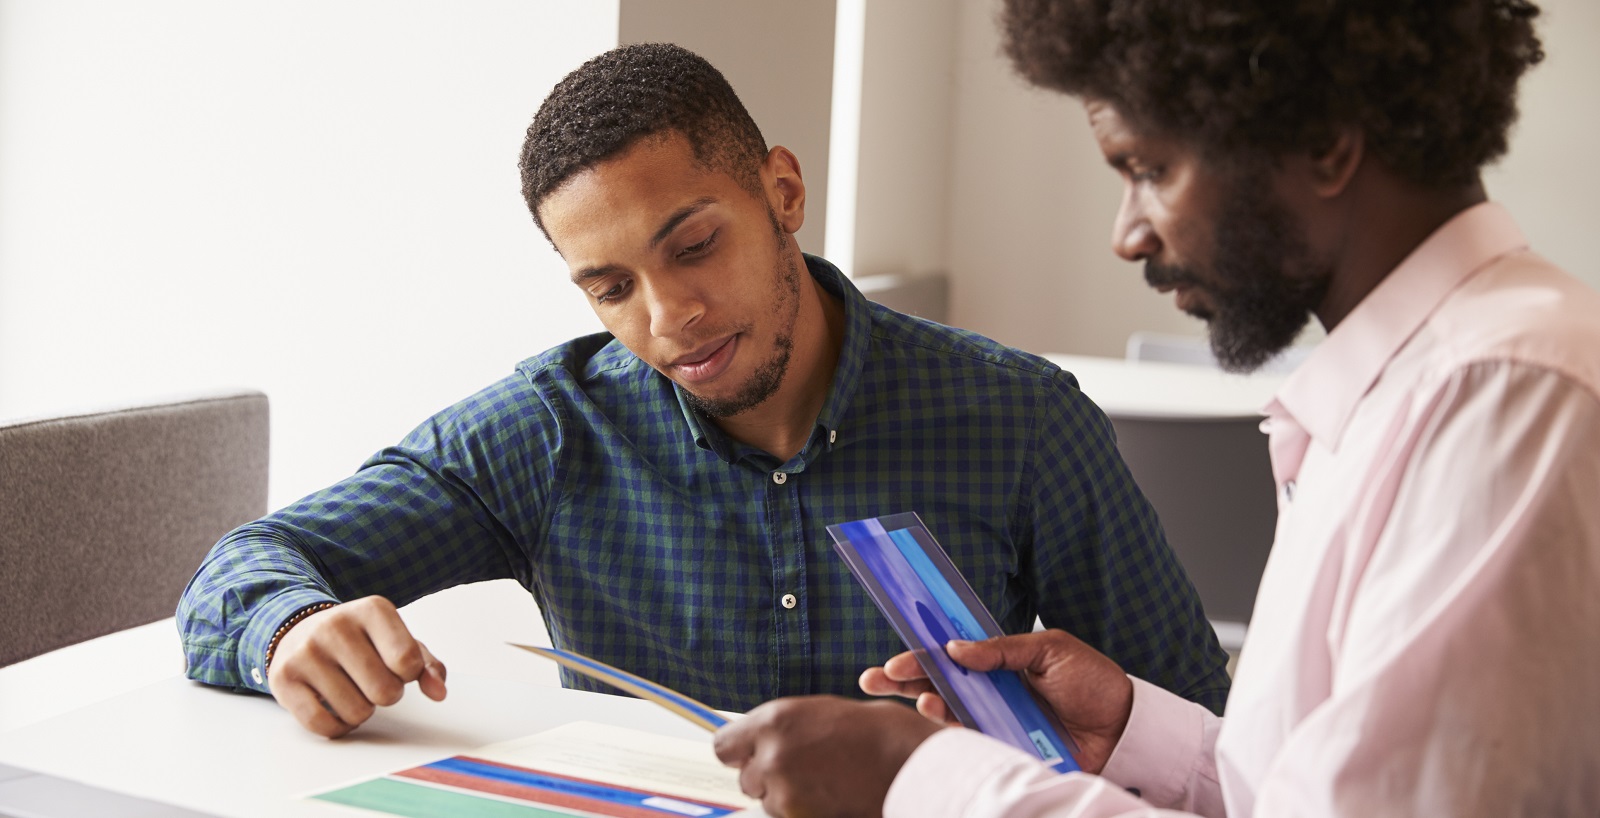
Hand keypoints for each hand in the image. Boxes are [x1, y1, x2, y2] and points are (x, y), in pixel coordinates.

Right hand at [266, 595, 446, 737]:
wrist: (298, 631)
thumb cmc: (359, 641)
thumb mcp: (396, 641)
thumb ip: (426, 665)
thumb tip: (439, 692)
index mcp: (372, 609)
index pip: (407, 661)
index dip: (408, 675)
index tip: (397, 666)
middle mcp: (336, 625)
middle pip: (385, 692)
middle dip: (387, 695)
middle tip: (373, 681)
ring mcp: (306, 652)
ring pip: (356, 712)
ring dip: (362, 712)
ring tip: (352, 690)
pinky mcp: (283, 678)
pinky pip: (323, 725)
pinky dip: (338, 727)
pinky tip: (335, 707)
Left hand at [713, 696, 944, 817]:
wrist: (911, 765)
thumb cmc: (878, 733)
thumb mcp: (822, 714)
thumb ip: (785, 729)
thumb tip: (763, 742)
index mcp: (774, 720)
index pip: (724, 746)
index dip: (739, 751)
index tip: (752, 754)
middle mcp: (772, 755)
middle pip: (746, 778)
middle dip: (769, 776)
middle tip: (806, 769)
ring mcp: (785, 792)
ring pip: (768, 801)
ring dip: (788, 797)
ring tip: (826, 783)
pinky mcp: (800, 817)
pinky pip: (788, 816)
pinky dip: (804, 811)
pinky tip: (831, 797)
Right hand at [860, 630, 1132, 773]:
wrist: (1126, 726)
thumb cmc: (1092, 681)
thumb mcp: (1051, 650)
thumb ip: (1003, 650)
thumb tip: (956, 648)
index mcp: (998, 661)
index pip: (950, 654)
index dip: (919, 654)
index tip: (894, 658)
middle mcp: (990, 690)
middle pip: (936, 684)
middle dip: (901, 682)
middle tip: (873, 679)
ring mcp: (996, 719)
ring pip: (948, 713)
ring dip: (927, 705)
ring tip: (922, 701)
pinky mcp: (1007, 746)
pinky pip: (973, 740)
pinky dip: (954, 732)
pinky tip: (941, 721)